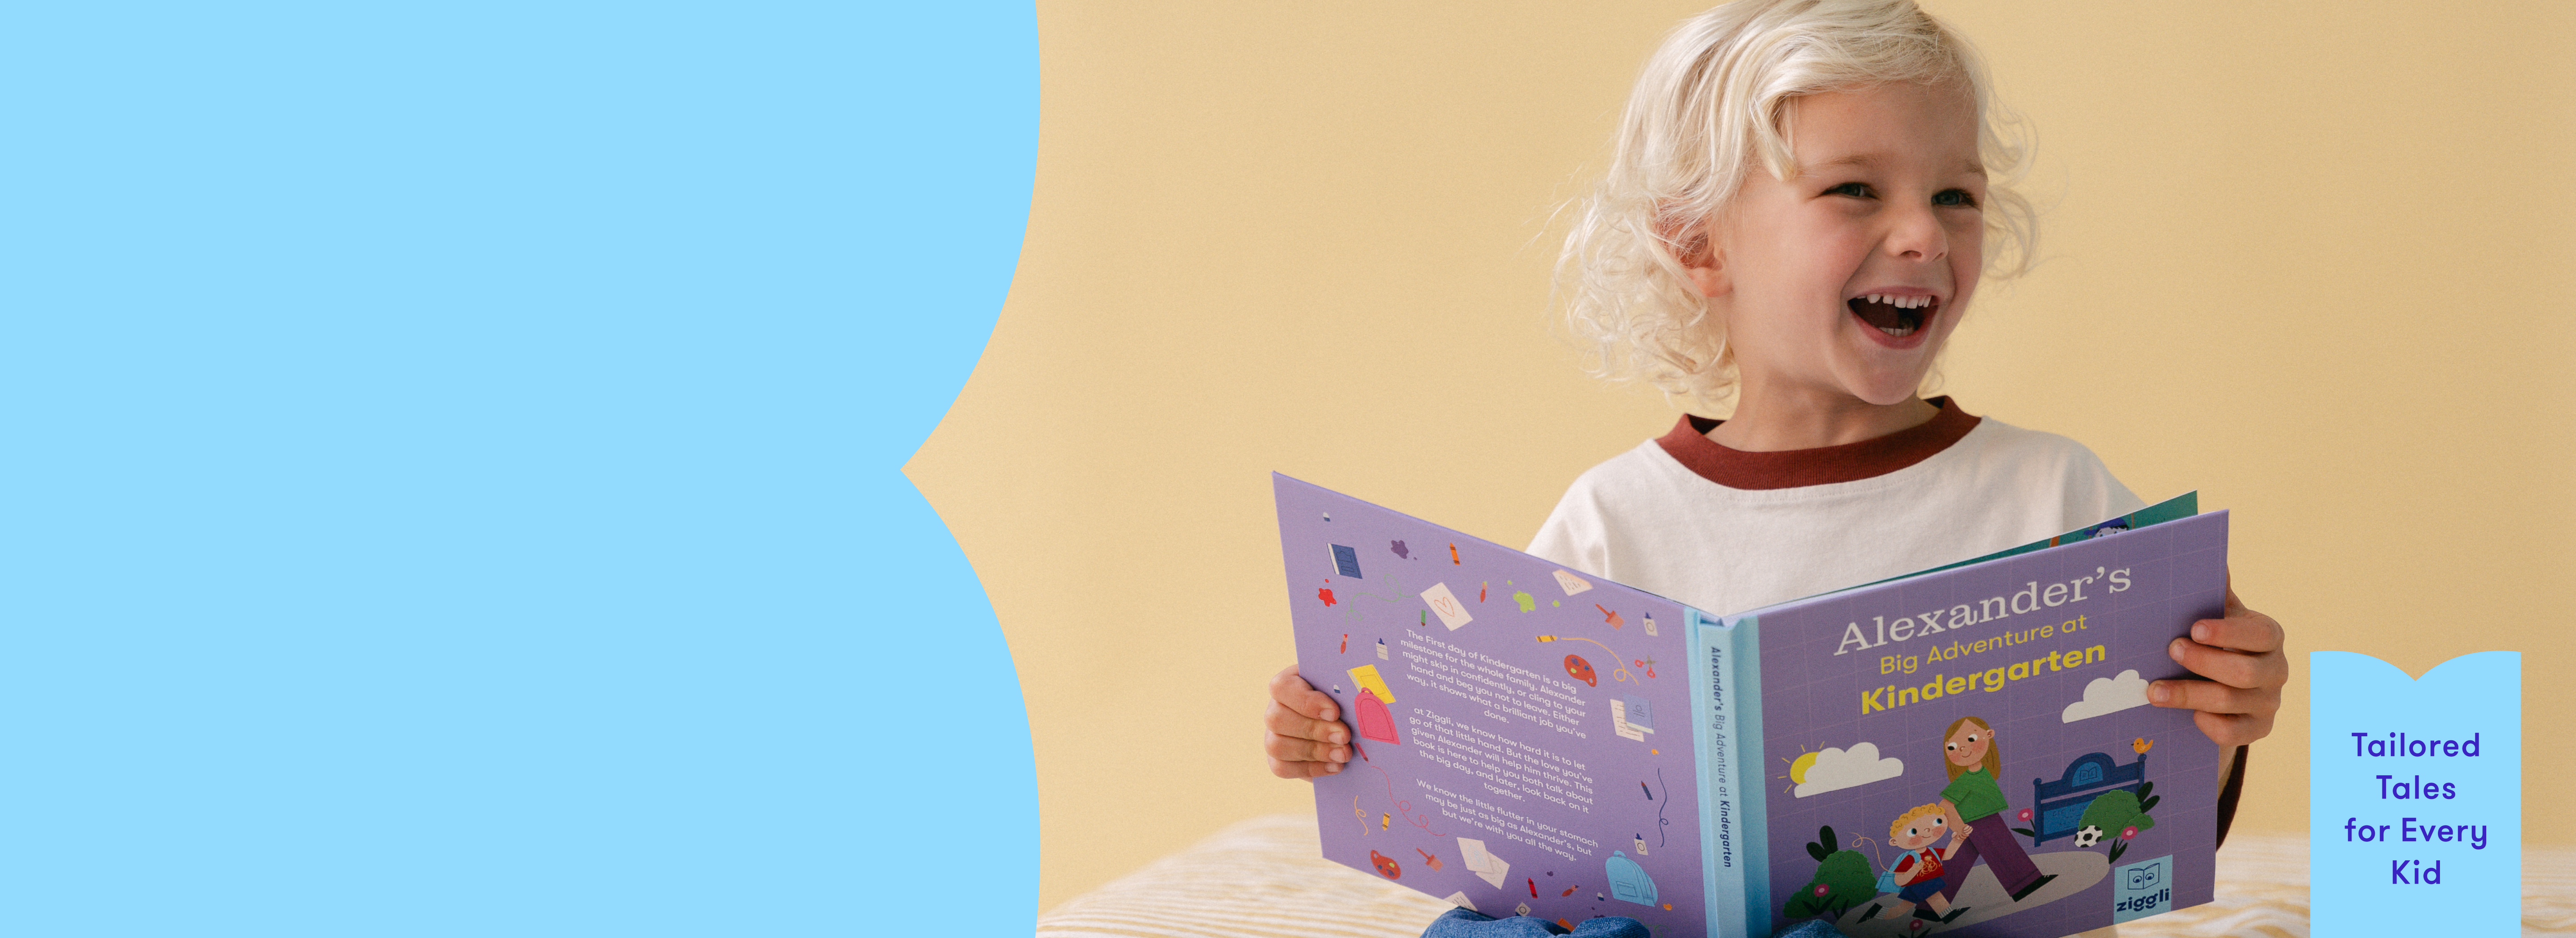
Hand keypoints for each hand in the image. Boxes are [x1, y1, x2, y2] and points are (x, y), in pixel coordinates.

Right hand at [1265, 664, 1350, 778]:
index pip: (1282, 687)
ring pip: (1276, 745)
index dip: (1306, 701)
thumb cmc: (1346, 700)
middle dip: (1314, 730)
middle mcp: (1275, 707)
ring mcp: (1273, 734)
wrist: (1346, 727)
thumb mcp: (1345, 689)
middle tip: (1344, 736)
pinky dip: (1311, 769)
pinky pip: (1281, 767)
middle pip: (1277, 719)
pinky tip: (1335, 767)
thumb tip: (1355, 694)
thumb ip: (1344, 688)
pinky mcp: (1277, 759)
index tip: (1335, 712)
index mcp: (1289, 682)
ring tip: (1343, 754)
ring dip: (1313, 751)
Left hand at [2151, 581, 2286, 747]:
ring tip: (2153, 690)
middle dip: (2203, 663)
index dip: (2228, 633)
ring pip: (2231, 702)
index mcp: (2268, 636)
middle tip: (2169, 651)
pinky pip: (2234, 733)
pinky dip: (2209, 725)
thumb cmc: (2217, 641)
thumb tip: (2210, 557)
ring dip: (2189, 695)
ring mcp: (2268, 702)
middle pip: (2244, 672)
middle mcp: (2276, 670)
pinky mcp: (2258, 729)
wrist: (2224, 684)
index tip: (2193, 629)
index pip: (2259, 634)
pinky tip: (2189, 716)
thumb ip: (2215, 592)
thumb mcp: (2218, 616)